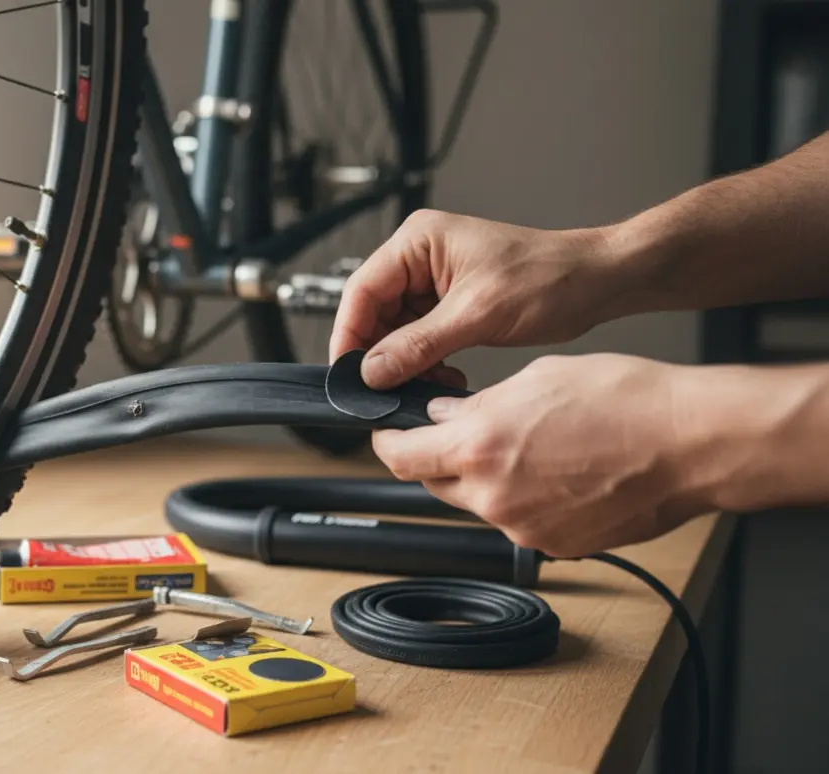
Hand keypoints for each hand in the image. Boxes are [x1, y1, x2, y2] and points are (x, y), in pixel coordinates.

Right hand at [329, 209, 625, 388]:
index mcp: (418, 241)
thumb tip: (372, 371)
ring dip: (404, 363)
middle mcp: (420, 256)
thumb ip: (417, 344)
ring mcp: (434, 280)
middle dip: (379, 354)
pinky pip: (419, 337)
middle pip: (374, 312)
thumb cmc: (551, 278)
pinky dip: (424, 362)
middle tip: (383, 390)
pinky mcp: (450, 303)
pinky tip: (440, 378)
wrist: (599, 282)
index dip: (349, 335)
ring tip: (421, 386)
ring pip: (395, 330)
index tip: (348, 374)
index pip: (361, 291)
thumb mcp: (477, 315)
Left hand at [372, 353, 710, 556]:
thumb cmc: (628, 401)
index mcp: (477, 446)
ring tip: (532, 447)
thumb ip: (478, 404)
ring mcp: (523, 527)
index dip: (388, 443)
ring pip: (479, 504)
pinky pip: (520, 523)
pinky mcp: (555, 547)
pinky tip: (558, 473)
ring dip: (487, 480)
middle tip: (464, 434)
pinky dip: (525, 500)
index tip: (388, 434)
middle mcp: (493, 495)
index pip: (400, 457)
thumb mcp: (535, 378)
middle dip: (439, 459)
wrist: (692, 443)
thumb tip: (445, 415)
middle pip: (435, 484)